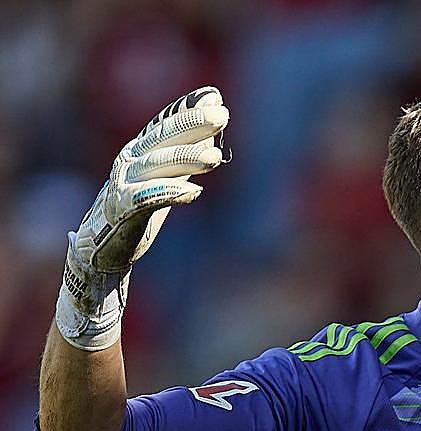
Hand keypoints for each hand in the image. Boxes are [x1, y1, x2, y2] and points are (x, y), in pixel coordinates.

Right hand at [58, 87, 227, 349]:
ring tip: (215, 157)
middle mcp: (130, 160)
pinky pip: (146, 199)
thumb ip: (185, 148)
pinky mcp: (122, 211)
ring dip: (186, 158)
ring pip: (157, 166)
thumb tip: (213, 117)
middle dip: (192, 124)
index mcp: (140, 149)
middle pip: (162, 138)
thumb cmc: (138, 206)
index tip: (214, 97)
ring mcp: (123, 184)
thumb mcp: (164, 174)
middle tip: (222, 116)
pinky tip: (193, 193)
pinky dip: (169, 194)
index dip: (187, 108)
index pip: (165, 123)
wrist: (101, 246)